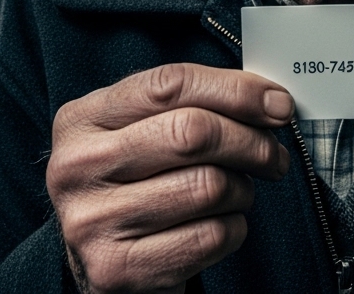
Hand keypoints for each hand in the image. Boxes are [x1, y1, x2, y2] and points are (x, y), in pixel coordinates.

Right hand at [47, 63, 293, 293]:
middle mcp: (77, 167)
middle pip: (192, 133)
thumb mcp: (138, 132)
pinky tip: (220, 224)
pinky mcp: (117, 268)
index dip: (235, 91)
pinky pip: (209, 237)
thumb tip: (268, 102)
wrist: (96, 260)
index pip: (170, 85)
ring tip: (237, 192)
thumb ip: (188, 106)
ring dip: (242, 190)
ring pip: (208, 187)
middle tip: (274, 155)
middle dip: (251, 142)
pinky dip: (233, 229)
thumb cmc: (131, 184)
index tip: (277, 104)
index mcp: (81, 119)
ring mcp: (92, 221)